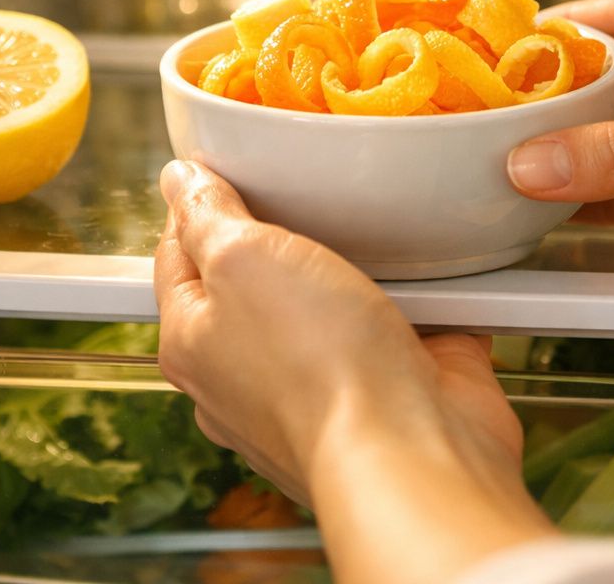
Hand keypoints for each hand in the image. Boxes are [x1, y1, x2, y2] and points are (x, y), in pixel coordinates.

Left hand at [154, 161, 554, 581]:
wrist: (412, 450)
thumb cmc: (318, 364)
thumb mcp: (243, 257)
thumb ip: (209, 215)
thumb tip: (180, 181)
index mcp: (194, 342)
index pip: (178, 253)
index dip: (202, 201)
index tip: (235, 162)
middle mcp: (249, 373)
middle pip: (259, 276)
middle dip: (291, 230)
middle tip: (314, 187)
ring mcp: (323, 387)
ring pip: (336, 299)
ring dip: (366, 264)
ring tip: (383, 229)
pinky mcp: (392, 390)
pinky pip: (404, 325)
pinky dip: (423, 299)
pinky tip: (435, 271)